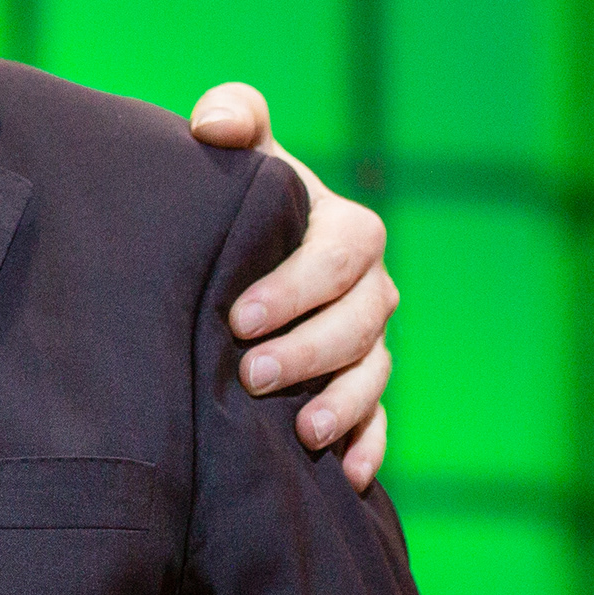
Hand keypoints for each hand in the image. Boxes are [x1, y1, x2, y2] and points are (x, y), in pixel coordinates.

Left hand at [188, 81, 395, 490]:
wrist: (232, 268)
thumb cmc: (235, 204)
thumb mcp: (236, 157)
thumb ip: (232, 118)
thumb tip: (214, 126)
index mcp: (347, 232)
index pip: (340, 255)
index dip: (297, 286)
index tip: (238, 315)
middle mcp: (370, 290)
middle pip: (361, 322)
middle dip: (311, 349)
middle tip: (251, 373)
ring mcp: (369, 345)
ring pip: (374, 375)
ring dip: (342, 404)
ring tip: (299, 431)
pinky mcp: (360, 393)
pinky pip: (379, 424)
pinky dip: (367, 449)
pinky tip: (344, 477)